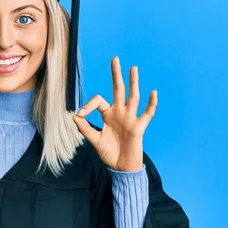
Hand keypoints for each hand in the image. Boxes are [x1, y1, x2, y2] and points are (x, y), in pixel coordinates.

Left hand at [72, 57, 157, 171]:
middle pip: (118, 90)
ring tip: (133, 68)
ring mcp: (130, 119)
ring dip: (133, 83)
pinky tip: (153, 92)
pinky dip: (151, 104)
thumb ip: (85, 128)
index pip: (99, 101)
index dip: (88, 105)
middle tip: (114, 59)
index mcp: (108, 114)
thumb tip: (74, 115)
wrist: (121, 167)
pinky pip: (147, 114)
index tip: (81, 114)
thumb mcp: (94, 140)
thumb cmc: (108, 153)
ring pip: (133, 97)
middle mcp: (119, 113)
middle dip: (116, 75)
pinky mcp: (139, 128)